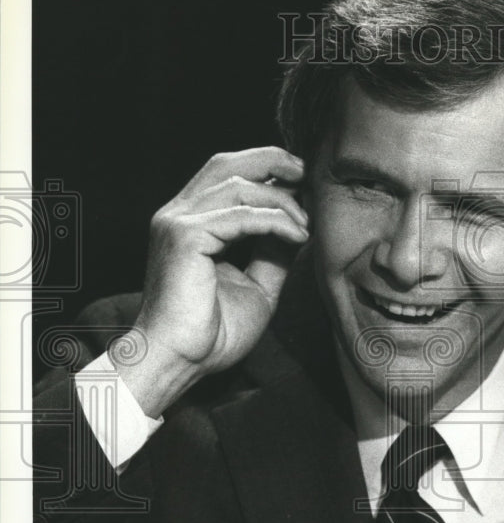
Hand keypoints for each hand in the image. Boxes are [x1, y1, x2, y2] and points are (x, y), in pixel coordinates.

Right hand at [118, 147, 307, 416]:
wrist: (179, 361)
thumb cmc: (211, 334)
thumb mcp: (256, 285)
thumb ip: (273, 254)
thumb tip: (299, 227)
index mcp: (188, 222)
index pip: (224, 175)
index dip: (264, 169)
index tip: (301, 183)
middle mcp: (177, 214)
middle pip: (225, 164)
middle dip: (271, 161)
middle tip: (307, 174)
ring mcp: (177, 222)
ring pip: (239, 186)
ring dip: (282, 201)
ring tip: (306, 224)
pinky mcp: (185, 237)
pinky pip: (241, 216)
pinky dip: (275, 221)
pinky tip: (298, 235)